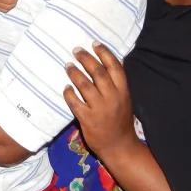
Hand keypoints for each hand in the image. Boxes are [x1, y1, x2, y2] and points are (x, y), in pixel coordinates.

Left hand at [62, 42, 138, 160]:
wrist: (120, 147)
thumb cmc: (120, 120)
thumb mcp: (125, 99)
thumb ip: (119, 82)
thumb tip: (116, 60)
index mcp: (123, 91)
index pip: (115, 67)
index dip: (104, 53)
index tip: (94, 43)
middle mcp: (113, 98)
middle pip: (98, 72)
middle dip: (85, 58)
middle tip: (76, 50)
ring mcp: (100, 109)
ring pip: (85, 85)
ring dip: (74, 73)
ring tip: (67, 65)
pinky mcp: (88, 119)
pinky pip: (75, 102)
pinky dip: (69, 93)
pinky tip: (65, 88)